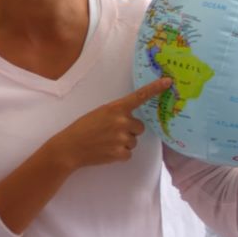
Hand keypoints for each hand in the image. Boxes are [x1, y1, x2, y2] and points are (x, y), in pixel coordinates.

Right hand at [45, 77, 170, 169]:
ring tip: (106, 143)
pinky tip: (106, 151)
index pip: (139, 97)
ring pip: (134, 141)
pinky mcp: (120, 153)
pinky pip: (128, 153)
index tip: (168, 82)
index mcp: (115, 108)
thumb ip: (116, 113)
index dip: (154, 89)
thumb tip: (130, 120)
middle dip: (130, 130)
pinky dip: (119, 154)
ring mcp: (122, 138)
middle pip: (139, 126)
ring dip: (123, 143)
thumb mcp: (99, 113)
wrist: (69, 148)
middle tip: (112, 133)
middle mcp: (121, 121)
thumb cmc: (82, 129)